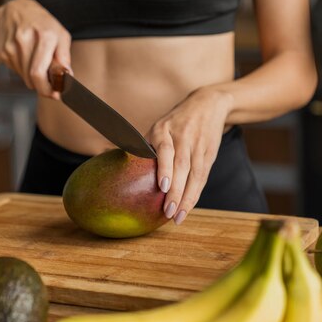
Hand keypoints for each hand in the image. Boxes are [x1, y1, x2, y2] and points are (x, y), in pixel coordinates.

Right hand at [0, 0, 71, 98]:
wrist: (18, 9)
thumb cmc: (43, 23)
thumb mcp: (61, 35)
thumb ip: (65, 58)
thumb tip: (66, 78)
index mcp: (44, 36)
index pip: (39, 73)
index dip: (46, 89)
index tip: (54, 95)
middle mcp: (25, 40)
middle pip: (31, 78)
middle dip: (43, 86)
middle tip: (51, 85)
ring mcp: (11, 46)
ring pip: (24, 77)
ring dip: (33, 78)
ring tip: (39, 63)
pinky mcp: (3, 51)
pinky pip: (16, 71)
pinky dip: (25, 70)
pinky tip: (28, 57)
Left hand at [147, 88, 233, 224]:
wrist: (209, 104)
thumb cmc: (176, 120)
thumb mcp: (159, 125)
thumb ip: (142, 144)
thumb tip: (111, 155)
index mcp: (165, 129)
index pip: (166, 150)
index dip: (165, 168)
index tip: (163, 186)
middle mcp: (183, 138)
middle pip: (182, 167)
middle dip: (176, 191)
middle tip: (167, 212)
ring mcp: (198, 146)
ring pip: (195, 175)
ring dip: (187, 198)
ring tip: (177, 216)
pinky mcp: (209, 154)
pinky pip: (202, 177)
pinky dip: (195, 194)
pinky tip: (187, 207)